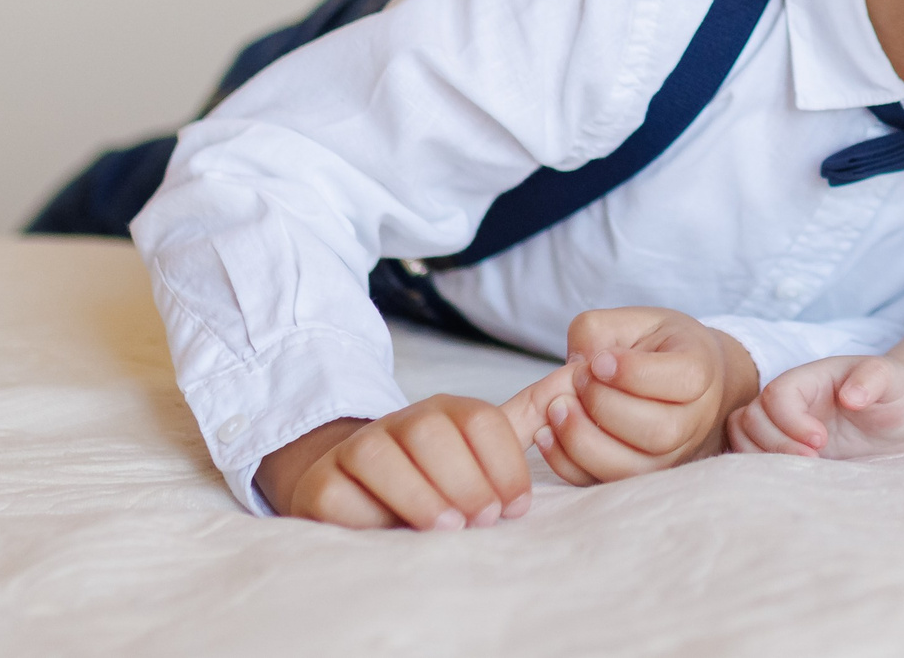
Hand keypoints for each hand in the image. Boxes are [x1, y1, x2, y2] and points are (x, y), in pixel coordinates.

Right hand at [256, 397, 534, 528]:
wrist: (361, 492)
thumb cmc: (438, 476)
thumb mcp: (485, 447)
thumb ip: (532, 414)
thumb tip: (581, 372)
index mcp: (447, 411)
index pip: (480, 421)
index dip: (504, 464)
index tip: (516, 507)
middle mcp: (401, 421)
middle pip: (431, 432)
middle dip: (464, 478)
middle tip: (483, 518)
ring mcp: (356, 449)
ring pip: (380, 454)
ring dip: (419, 493)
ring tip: (448, 527)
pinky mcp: (322, 482)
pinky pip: (338, 490)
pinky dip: (367, 511)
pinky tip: (391, 530)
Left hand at [498, 308, 758, 484]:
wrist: (680, 381)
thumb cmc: (656, 348)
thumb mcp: (633, 321)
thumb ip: (598, 331)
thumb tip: (571, 368)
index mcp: (701, 370)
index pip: (684, 379)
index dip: (634, 373)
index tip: (597, 361)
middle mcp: (694, 420)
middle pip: (659, 431)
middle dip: (605, 407)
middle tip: (577, 380)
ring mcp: (669, 456)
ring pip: (631, 467)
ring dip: (583, 440)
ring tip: (557, 408)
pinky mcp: (637, 477)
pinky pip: (603, 484)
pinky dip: (568, 463)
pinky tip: (547, 434)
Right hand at [725, 356, 903, 458]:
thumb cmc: (897, 393)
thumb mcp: (893, 379)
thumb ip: (872, 379)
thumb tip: (849, 397)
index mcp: (809, 378)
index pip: (777, 394)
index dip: (790, 420)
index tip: (821, 440)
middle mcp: (790, 402)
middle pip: (750, 417)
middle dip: (775, 444)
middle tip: (815, 461)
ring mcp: (784, 427)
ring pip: (741, 436)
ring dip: (762, 458)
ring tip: (802, 472)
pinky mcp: (787, 453)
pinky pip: (754, 458)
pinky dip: (763, 470)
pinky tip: (794, 480)